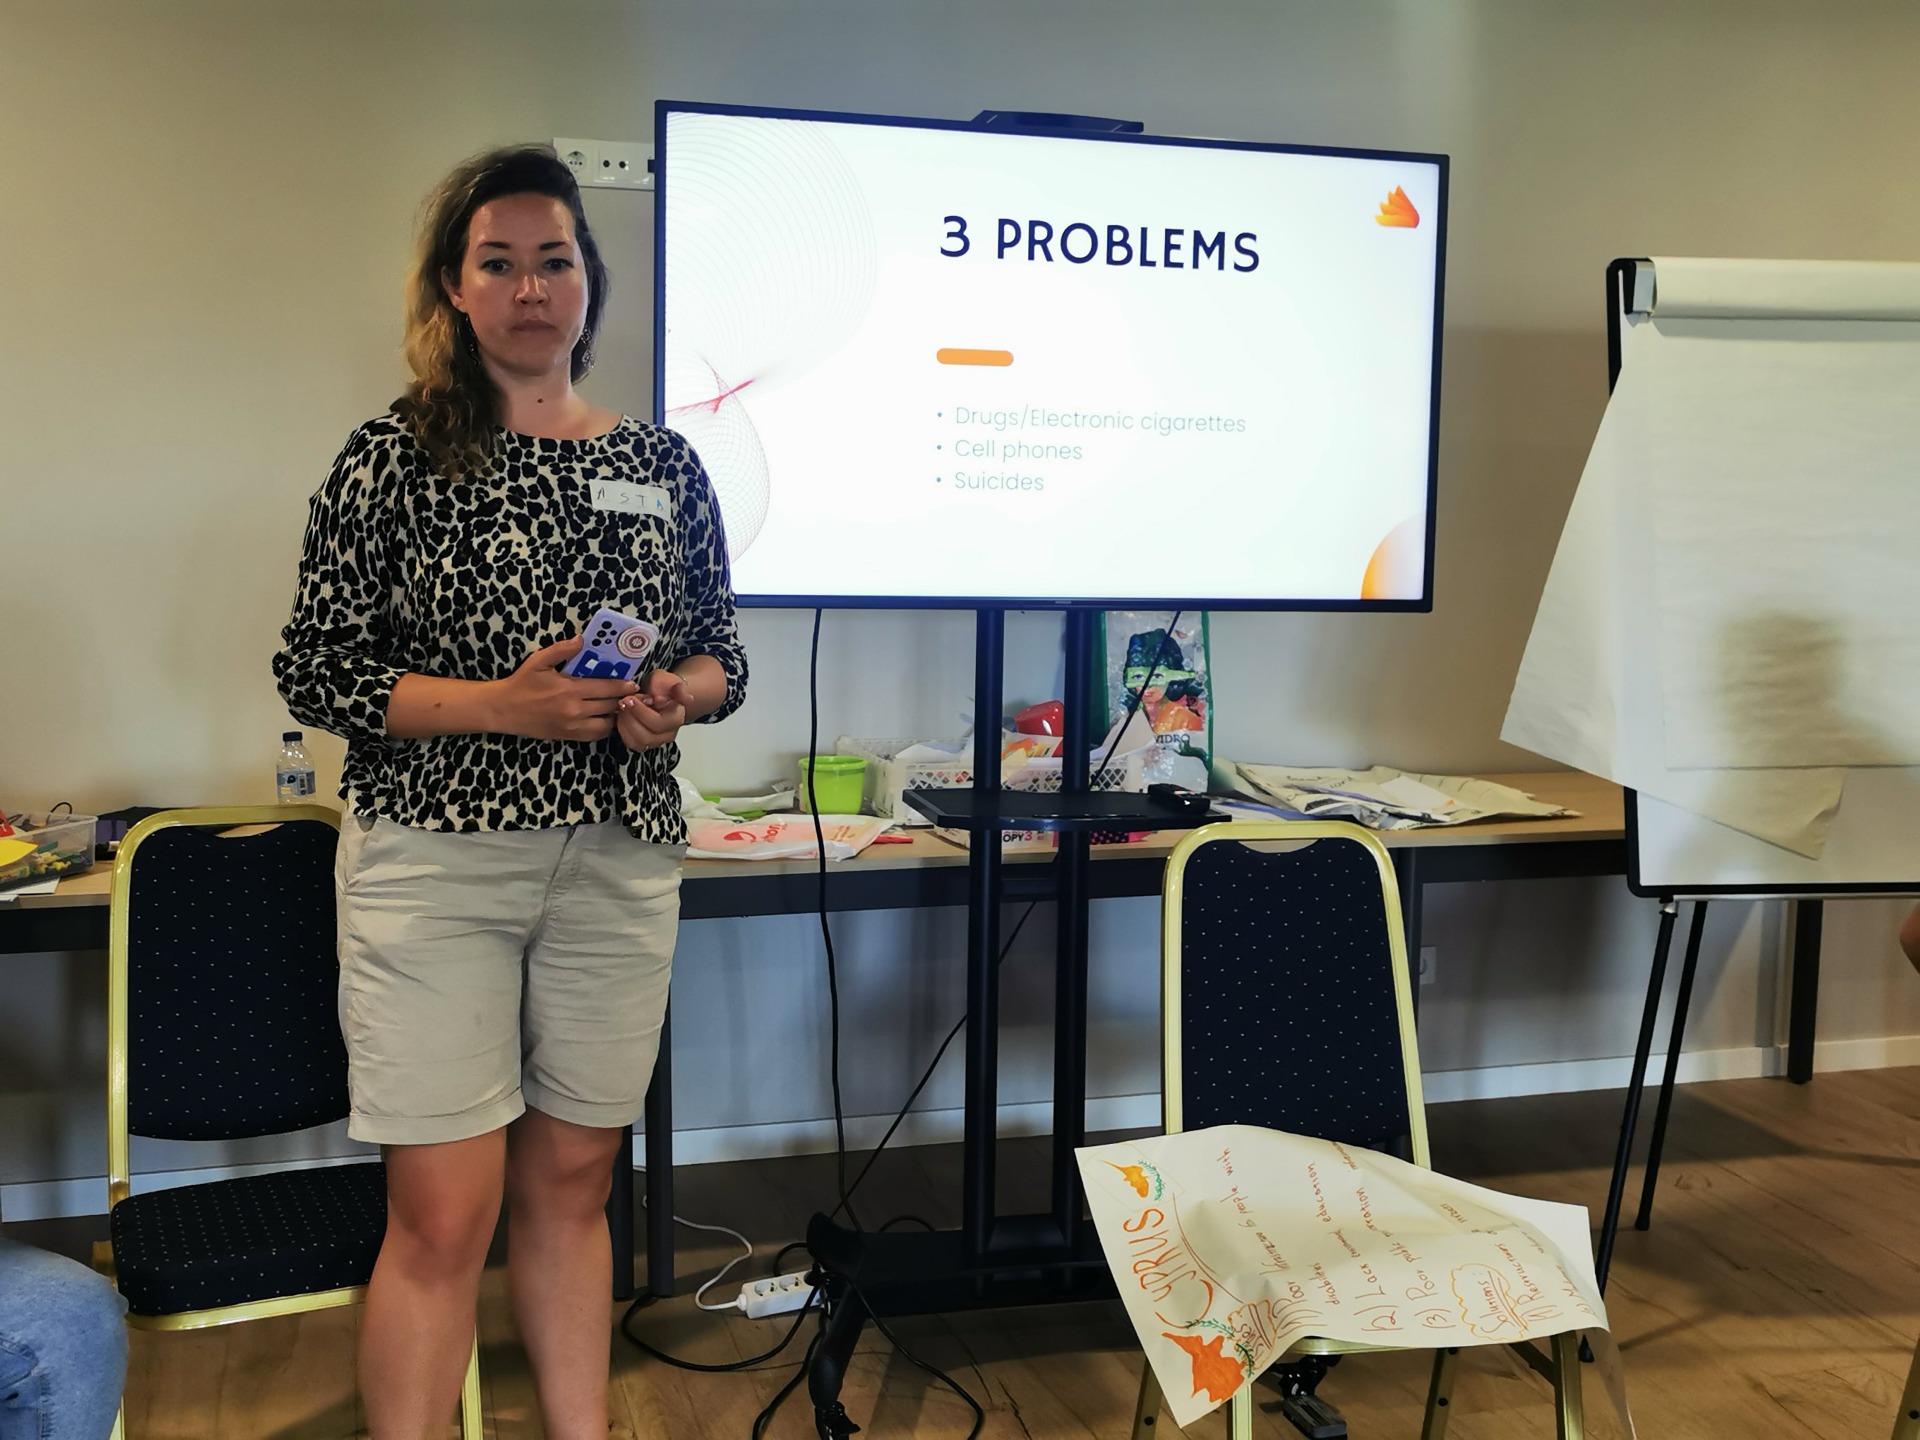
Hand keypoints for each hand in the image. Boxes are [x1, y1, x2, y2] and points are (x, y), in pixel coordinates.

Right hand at [492, 637, 637, 740]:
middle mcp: (575, 709)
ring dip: (616, 715)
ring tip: (621, 706)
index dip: (623, 686)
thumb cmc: (522, 683)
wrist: (503, 709)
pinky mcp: (568, 737)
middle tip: (633, 695)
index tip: (633, 683)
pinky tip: (606, 718)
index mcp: (570, 689)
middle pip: (611, 705)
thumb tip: (581, 639)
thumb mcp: (539, 660)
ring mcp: (572, 726)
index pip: (607, 688)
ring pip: (607, 723)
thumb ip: (562, 649)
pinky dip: (604, 728)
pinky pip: (595, 735)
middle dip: (624, 699)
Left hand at [616, 669, 693, 749]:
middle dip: (634, 714)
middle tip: (626, 700)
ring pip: (641, 740)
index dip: (649, 710)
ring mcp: (658, 740)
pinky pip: (632, 743)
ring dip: (627, 722)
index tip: (645, 698)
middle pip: (651, 731)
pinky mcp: (645, 744)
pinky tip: (623, 717)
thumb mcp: (662, 677)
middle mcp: (670, 731)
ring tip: (623, 707)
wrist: (661, 696)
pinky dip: (623, 730)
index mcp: (677, 714)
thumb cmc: (661, 688)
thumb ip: (661, 684)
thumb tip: (657, 698)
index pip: (665, 718)